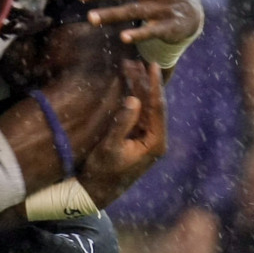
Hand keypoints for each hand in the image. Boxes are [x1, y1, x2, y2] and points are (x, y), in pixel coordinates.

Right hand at [77, 60, 165, 205]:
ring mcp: (146, 138)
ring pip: (145, 107)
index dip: (154, 85)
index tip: (153, 65)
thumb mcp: (110, 148)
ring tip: (129, 67)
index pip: (157, 107)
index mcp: (155, 142)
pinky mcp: (137, 138)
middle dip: (144, 82)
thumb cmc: (101, 171)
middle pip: (152, 104)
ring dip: (137, 88)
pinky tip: (126, 85)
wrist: (95, 191)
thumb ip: (122, 124)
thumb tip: (134, 99)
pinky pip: (138, 114)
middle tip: (135, 61)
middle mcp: (155, 139)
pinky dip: (132, 98)